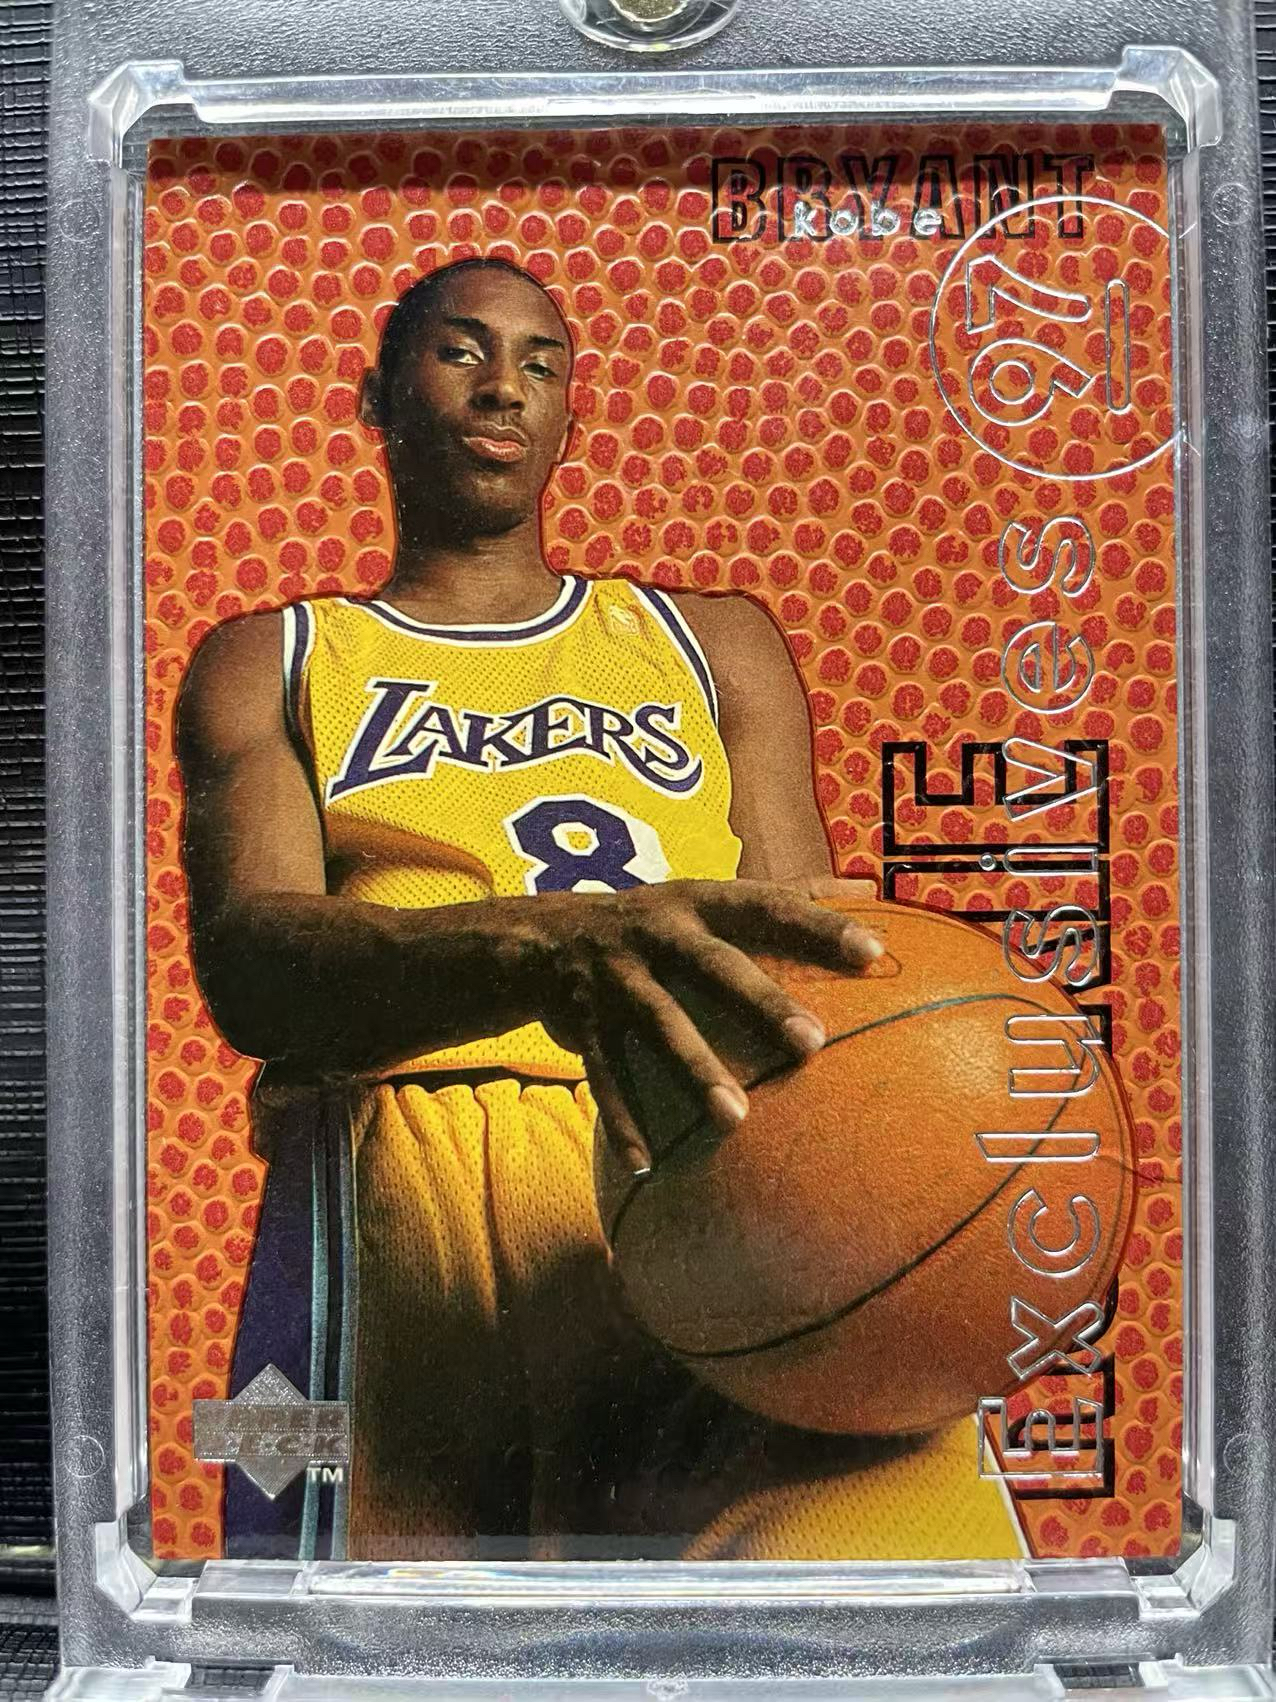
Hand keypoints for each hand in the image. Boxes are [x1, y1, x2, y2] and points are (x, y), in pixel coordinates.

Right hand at [523, 878, 881, 1175]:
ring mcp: (617, 980)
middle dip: (761, 1002)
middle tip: (813, 1042)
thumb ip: (786, 894)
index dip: (818, 926)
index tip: (871, 953)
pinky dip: (622, 1123)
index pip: (767, 907)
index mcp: (698, 903)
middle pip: (714, 966)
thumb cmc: (659, 924)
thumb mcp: (710, 897)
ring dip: (695, 1071)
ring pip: (659, 1027)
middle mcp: (657, 936)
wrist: (544, 937)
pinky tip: (645, 1167)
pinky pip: (604, 1077)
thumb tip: (868, 888)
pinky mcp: (584, 1025)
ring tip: (736, 1120)